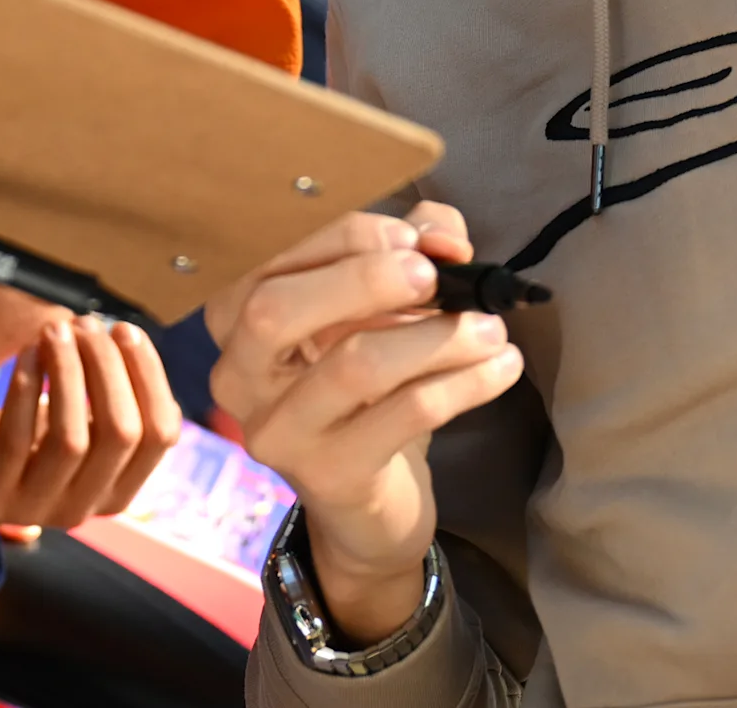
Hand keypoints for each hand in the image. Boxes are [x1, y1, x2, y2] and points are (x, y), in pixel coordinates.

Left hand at [0, 314, 181, 529]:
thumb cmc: (28, 437)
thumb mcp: (80, 423)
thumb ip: (113, 398)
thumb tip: (133, 341)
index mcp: (118, 491)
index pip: (160, 436)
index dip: (150, 376)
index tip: (126, 329)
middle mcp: (84, 509)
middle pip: (120, 434)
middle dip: (108, 368)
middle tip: (87, 324)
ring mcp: (35, 507)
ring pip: (71, 439)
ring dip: (68, 373)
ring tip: (56, 328)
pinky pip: (16, 439)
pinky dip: (26, 388)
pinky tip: (28, 351)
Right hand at [205, 206, 521, 643]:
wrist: (367, 502)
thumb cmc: (367, 388)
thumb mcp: (381, 307)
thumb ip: (409, 250)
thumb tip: (441, 235)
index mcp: (235, 319)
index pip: (273, 259)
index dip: (350, 235)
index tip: (419, 241)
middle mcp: (237, 375)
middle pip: (276, 309)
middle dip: (363, 279)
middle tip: (434, 278)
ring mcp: (278, 432)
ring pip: (354, 365)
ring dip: (439, 336)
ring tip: (492, 329)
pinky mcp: (329, 475)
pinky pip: (405, 414)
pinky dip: (465, 382)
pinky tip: (502, 368)